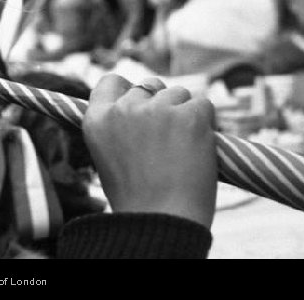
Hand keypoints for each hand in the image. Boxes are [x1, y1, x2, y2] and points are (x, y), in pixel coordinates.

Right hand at [83, 75, 216, 227]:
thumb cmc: (137, 198)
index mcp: (97, 119)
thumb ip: (119, 126)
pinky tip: (199, 146)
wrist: (163, 222)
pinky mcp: (189, 114)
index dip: (129, 90)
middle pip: (149, 86)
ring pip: (179, 93)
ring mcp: (157, 109)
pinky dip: (206, 121)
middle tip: (168, 138)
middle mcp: (124, 109)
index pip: (112, 82)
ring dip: (184, 113)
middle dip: (161, 104)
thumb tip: (142, 101)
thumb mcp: (109, 156)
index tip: (141, 104)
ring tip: (183, 149)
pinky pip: (203, 104)